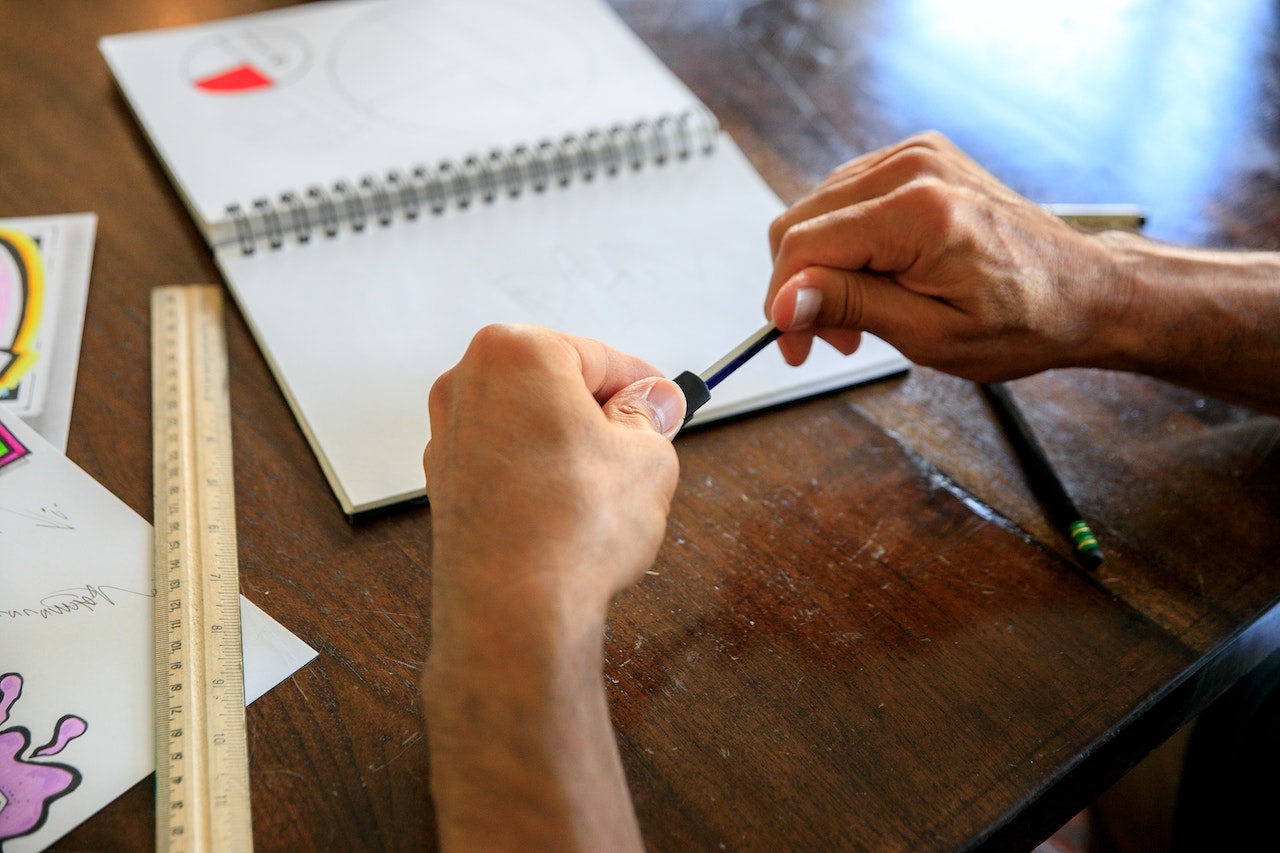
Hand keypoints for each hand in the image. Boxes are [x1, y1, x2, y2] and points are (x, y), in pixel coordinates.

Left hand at [422, 324, 682, 851]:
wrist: (515, 612)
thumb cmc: (570, 530)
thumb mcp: (647, 456)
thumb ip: (650, 416)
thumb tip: (652, 403)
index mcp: (516, 352)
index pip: (600, 355)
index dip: (643, 384)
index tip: (665, 402)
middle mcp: (468, 384)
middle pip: (556, 382)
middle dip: (601, 412)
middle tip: (644, 444)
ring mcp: (449, 435)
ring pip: (529, 423)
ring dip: (570, 444)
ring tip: (609, 487)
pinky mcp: (446, 483)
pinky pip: (506, 460)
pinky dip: (539, 473)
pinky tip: (570, 509)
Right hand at [765, 132, 1125, 380]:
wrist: (1080, 289)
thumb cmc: (1025, 317)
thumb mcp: (931, 334)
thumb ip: (851, 307)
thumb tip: (785, 300)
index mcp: (919, 212)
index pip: (804, 244)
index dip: (783, 300)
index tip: (790, 344)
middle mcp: (914, 169)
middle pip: (800, 222)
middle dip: (799, 286)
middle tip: (826, 337)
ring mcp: (916, 155)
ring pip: (817, 210)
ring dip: (820, 266)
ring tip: (858, 313)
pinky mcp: (917, 157)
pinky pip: (845, 198)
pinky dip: (844, 242)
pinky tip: (871, 277)